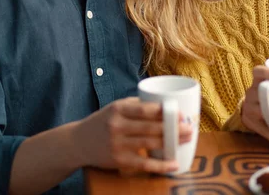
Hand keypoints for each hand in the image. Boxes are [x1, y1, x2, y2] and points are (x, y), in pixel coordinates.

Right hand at [77, 97, 192, 173]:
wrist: (78, 141)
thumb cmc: (104, 121)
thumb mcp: (116, 107)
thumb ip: (137, 104)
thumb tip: (166, 104)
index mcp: (119, 108)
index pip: (146, 109)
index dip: (166, 112)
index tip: (182, 114)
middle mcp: (117, 125)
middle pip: (152, 127)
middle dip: (174, 128)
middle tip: (189, 128)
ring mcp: (117, 144)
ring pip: (150, 143)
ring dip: (172, 143)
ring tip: (186, 140)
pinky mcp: (119, 160)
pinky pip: (144, 163)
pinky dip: (161, 165)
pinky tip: (174, 164)